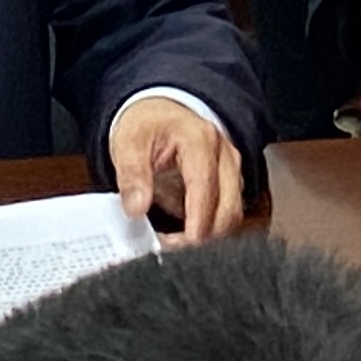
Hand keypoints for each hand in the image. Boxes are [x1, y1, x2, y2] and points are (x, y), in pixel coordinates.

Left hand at [107, 96, 238, 245]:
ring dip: (207, 236)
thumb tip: (136, 206)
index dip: (195, 223)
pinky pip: (227, 215)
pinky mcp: (229, 184)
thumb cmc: (147, 124)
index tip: (176, 246)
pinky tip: (183, 237)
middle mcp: (224, 155)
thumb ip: (132, 174)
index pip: (206, 189)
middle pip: (228, 209)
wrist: (158, 110)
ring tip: (173, 244)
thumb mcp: (128, 142)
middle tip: (170, 250)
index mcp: (200, 140)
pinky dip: (209, 230)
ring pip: (232, 215)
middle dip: (203, 236)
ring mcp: (230, 169)